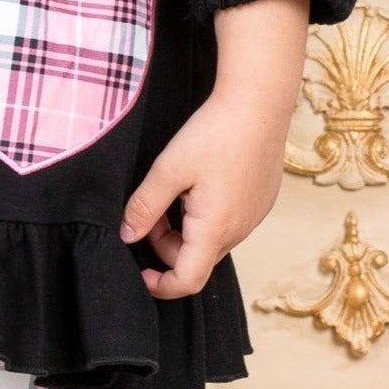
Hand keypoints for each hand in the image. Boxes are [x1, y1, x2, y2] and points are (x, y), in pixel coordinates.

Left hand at [119, 0, 310, 299]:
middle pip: (197, 260)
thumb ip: (144, 207)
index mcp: (214, 229)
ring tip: (174, 190)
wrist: (260, 102)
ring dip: (186, 228)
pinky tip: (200, 181)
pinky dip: (207, 215)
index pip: (188, 281)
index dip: (161, 286)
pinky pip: (230, 222)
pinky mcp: (262, 200)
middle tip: (150, 210)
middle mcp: (239, 230)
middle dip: (167, 245)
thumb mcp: (168, 169)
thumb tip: (127, 236)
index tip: (141, 272)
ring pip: (213, 239)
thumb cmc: (215, 133)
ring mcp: (255, 216)